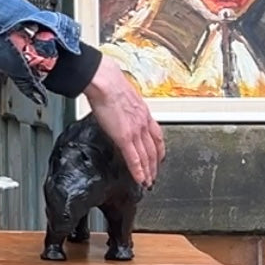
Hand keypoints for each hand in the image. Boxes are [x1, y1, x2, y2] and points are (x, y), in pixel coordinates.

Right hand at [84, 56, 164, 188]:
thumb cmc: (110, 85)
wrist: (106, 82)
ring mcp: (136, 131)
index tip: (159, 158)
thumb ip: (125, 108)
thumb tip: (119, 110)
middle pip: (154, 149)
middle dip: (155, 165)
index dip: (159, 149)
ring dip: (149, 171)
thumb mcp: (124, 97)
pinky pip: (134, 158)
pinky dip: (139, 171)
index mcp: (143, 113)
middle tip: (154, 176)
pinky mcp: (125, 137)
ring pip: (147, 156)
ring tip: (148, 182)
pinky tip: (140, 180)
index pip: (156, 135)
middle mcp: (143, 123)